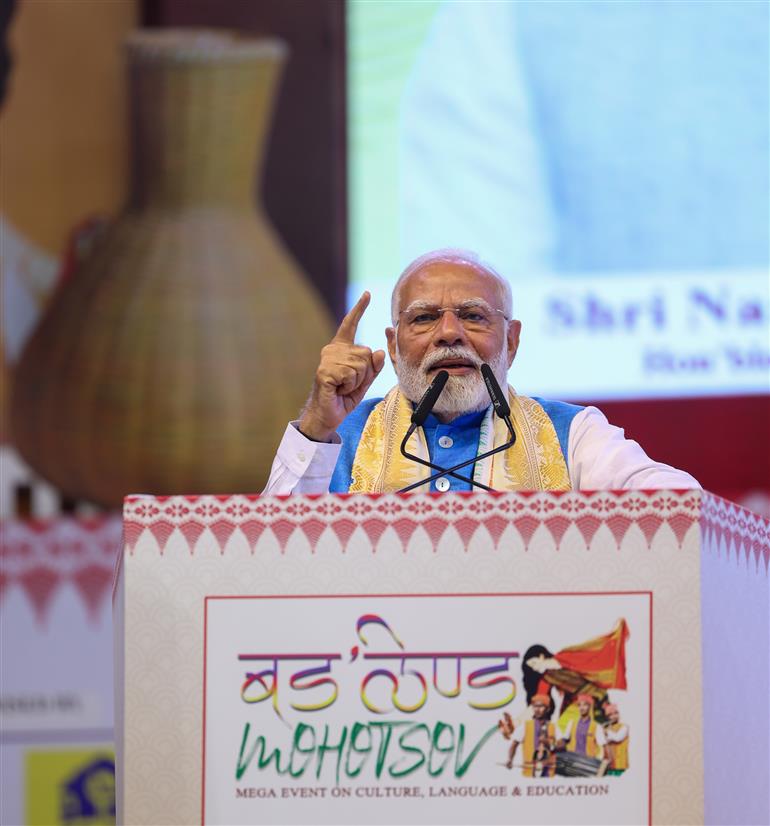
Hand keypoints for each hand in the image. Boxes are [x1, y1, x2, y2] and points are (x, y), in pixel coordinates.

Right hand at [298, 292, 385, 441]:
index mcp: (341, 349)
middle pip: (366, 353)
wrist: (327, 416)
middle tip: (348, 384)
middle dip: (365, 373)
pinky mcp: (325, 371)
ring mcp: (327, 359)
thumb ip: (373, 367)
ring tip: (342, 387)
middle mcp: (332, 350)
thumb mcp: (364, 381)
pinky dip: (349, 386)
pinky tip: (338, 390)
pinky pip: (351, 374)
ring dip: (357, 381)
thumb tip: (378, 351)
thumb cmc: (343, 398)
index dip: (359, 309)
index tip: (368, 294)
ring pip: (360, 365)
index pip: (350, 325)